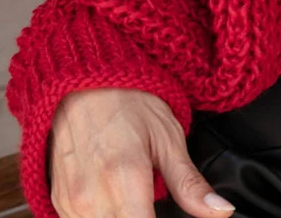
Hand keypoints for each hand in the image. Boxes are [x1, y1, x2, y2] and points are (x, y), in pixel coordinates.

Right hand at [48, 86, 235, 217]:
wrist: (82, 77)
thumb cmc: (128, 100)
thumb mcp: (167, 136)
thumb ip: (190, 183)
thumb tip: (222, 211)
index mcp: (124, 179)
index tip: (166, 214)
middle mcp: (92, 196)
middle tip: (150, 201)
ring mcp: (71, 201)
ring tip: (133, 196)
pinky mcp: (58, 200)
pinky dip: (102, 216)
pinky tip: (113, 197)